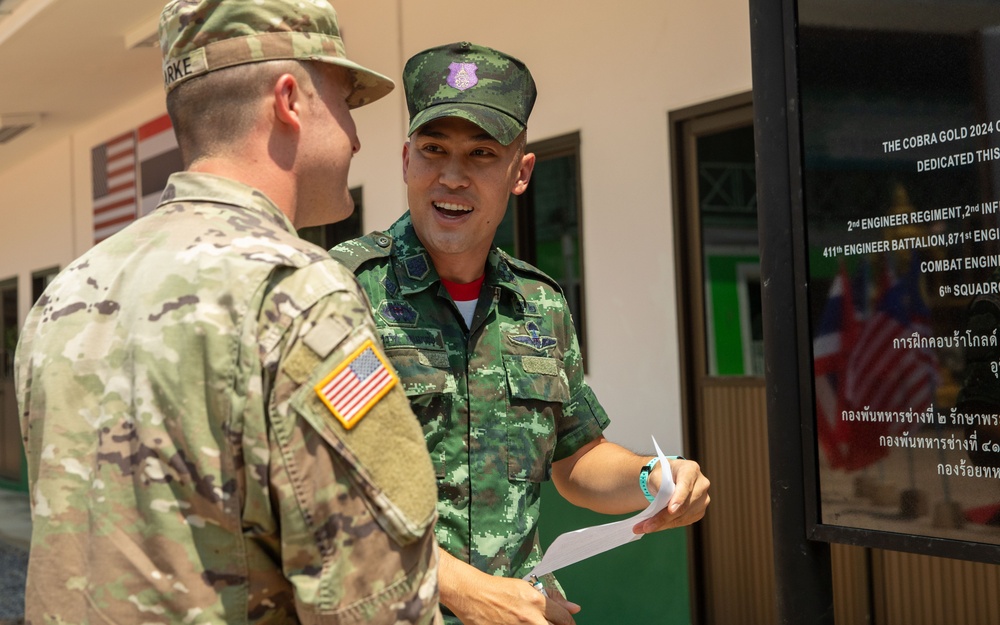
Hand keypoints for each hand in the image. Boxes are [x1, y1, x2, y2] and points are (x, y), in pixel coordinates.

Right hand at [439, 550, 580, 624]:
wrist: (471, 593)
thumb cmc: (497, 589)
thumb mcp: (526, 588)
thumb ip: (551, 599)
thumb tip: (574, 608)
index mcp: (537, 602)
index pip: (565, 619)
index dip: (569, 623)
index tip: (567, 624)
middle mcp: (530, 619)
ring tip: (532, 624)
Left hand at [633, 457, 709, 533]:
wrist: (667, 478)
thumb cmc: (662, 474)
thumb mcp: (656, 475)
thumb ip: (660, 485)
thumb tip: (663, 502)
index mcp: (691, 469)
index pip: (686, 485)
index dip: (678, 498)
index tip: (670, 510)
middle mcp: (701, 484)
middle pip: (684, 505)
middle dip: (664, 517)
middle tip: (646, 526)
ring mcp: (702, 499)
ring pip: (683, 516)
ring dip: (663, 524)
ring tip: (644, 528)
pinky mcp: (699, 511)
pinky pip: (684, 521)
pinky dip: (668, 525)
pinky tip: (655, 526)